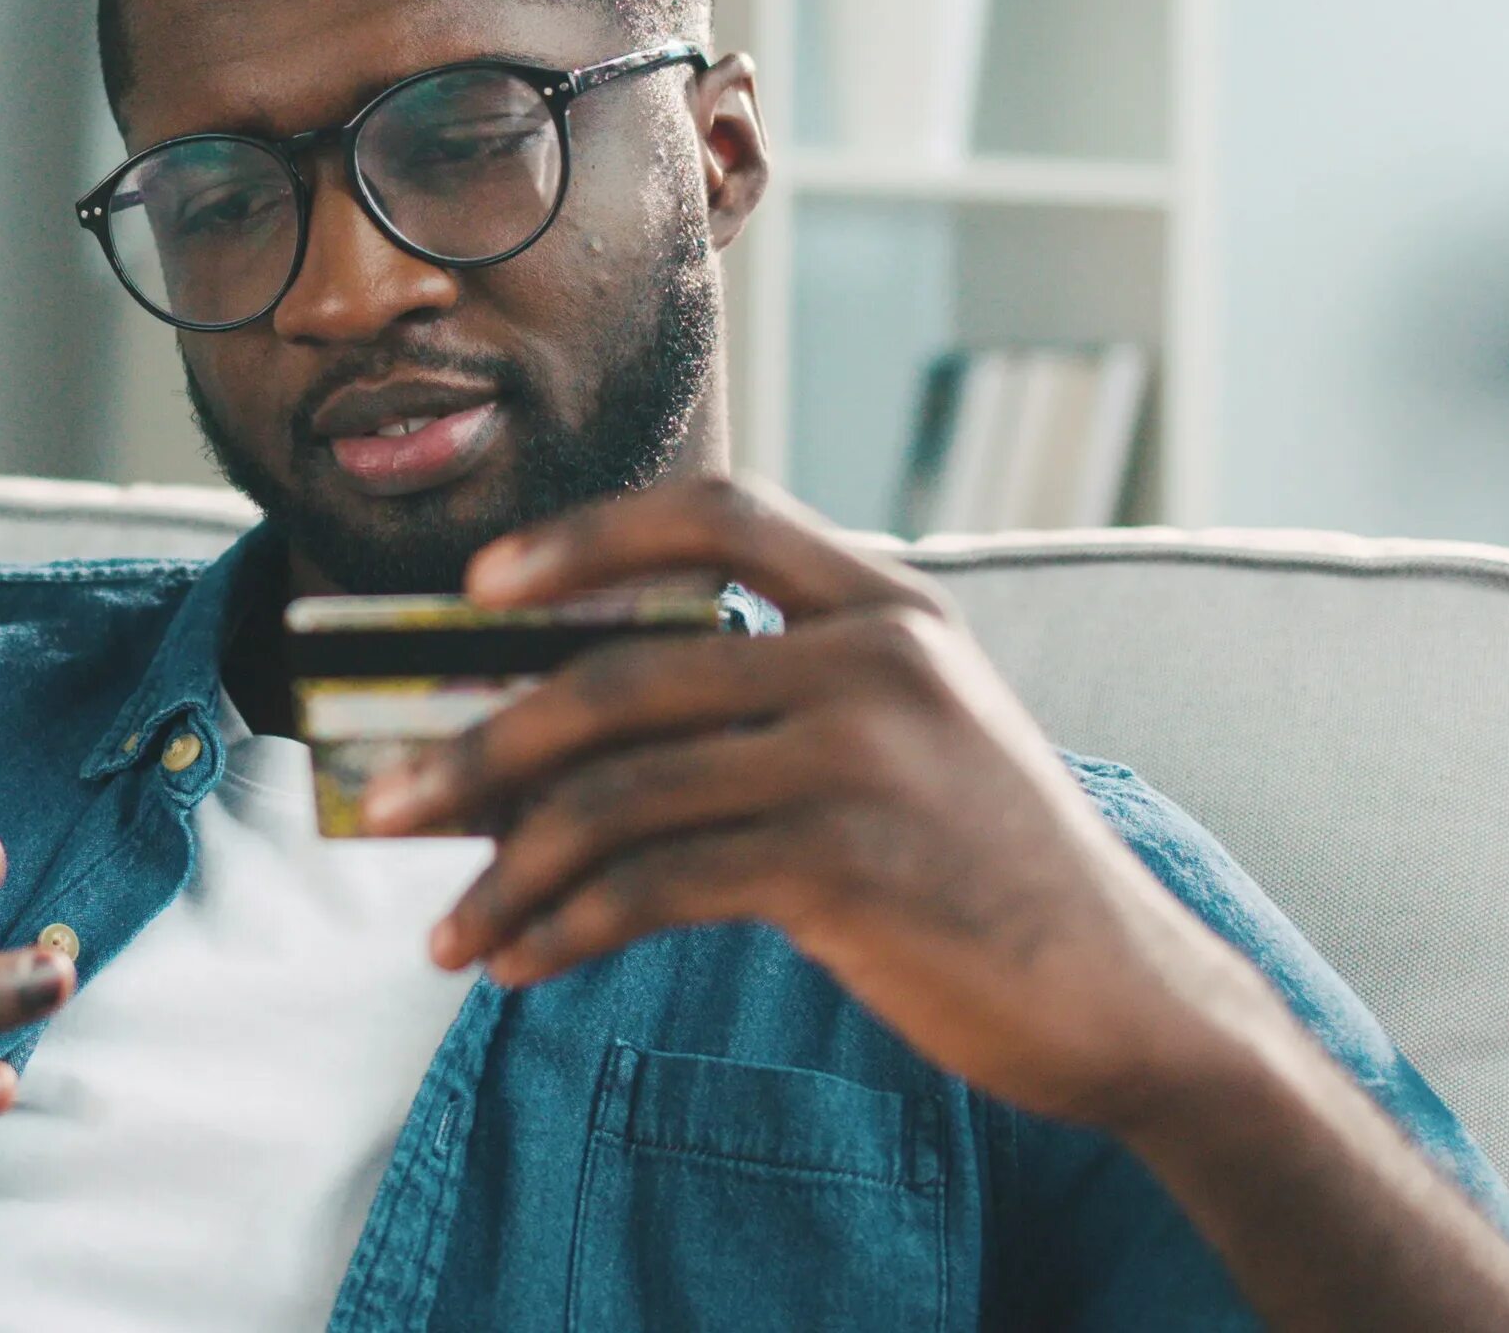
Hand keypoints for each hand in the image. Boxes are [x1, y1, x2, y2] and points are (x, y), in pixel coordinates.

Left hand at [357, 477, 1281, 1131]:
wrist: (1122, 995)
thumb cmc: (984, 868)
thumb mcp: (911, 735)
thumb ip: (779, 694)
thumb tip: (563, 720)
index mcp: (889, 605)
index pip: (717, 513)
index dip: (585, 537)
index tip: (481, 585)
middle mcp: (875, 659)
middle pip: (619, 675)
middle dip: (479, 744)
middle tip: (386, 802)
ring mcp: (861, 760)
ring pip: (618, 793)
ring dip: (505, 869)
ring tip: (446, 931)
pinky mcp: (845, 869)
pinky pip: (654, 886)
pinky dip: (565, 931)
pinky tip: (520, 967)